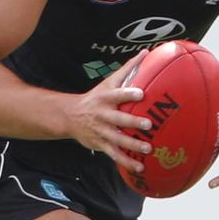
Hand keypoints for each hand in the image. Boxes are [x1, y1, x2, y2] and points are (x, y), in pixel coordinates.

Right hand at [67, 52, 153, 170]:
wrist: (70, 116)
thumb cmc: (96, 97)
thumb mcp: (108, 82)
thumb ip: (128, 69)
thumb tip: (146, 52)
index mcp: (105, 98)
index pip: (117, 94)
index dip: (128, 94)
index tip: (141, 93)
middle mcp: (103, 115)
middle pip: (119, 119)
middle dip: (133, 122)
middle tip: (148, 124)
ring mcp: (101, 131)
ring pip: (118, 139)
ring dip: (132, 145)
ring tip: (147, 148)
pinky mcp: (100, 144)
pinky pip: (114, 154)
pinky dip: (126, 161)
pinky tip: (139, 167)